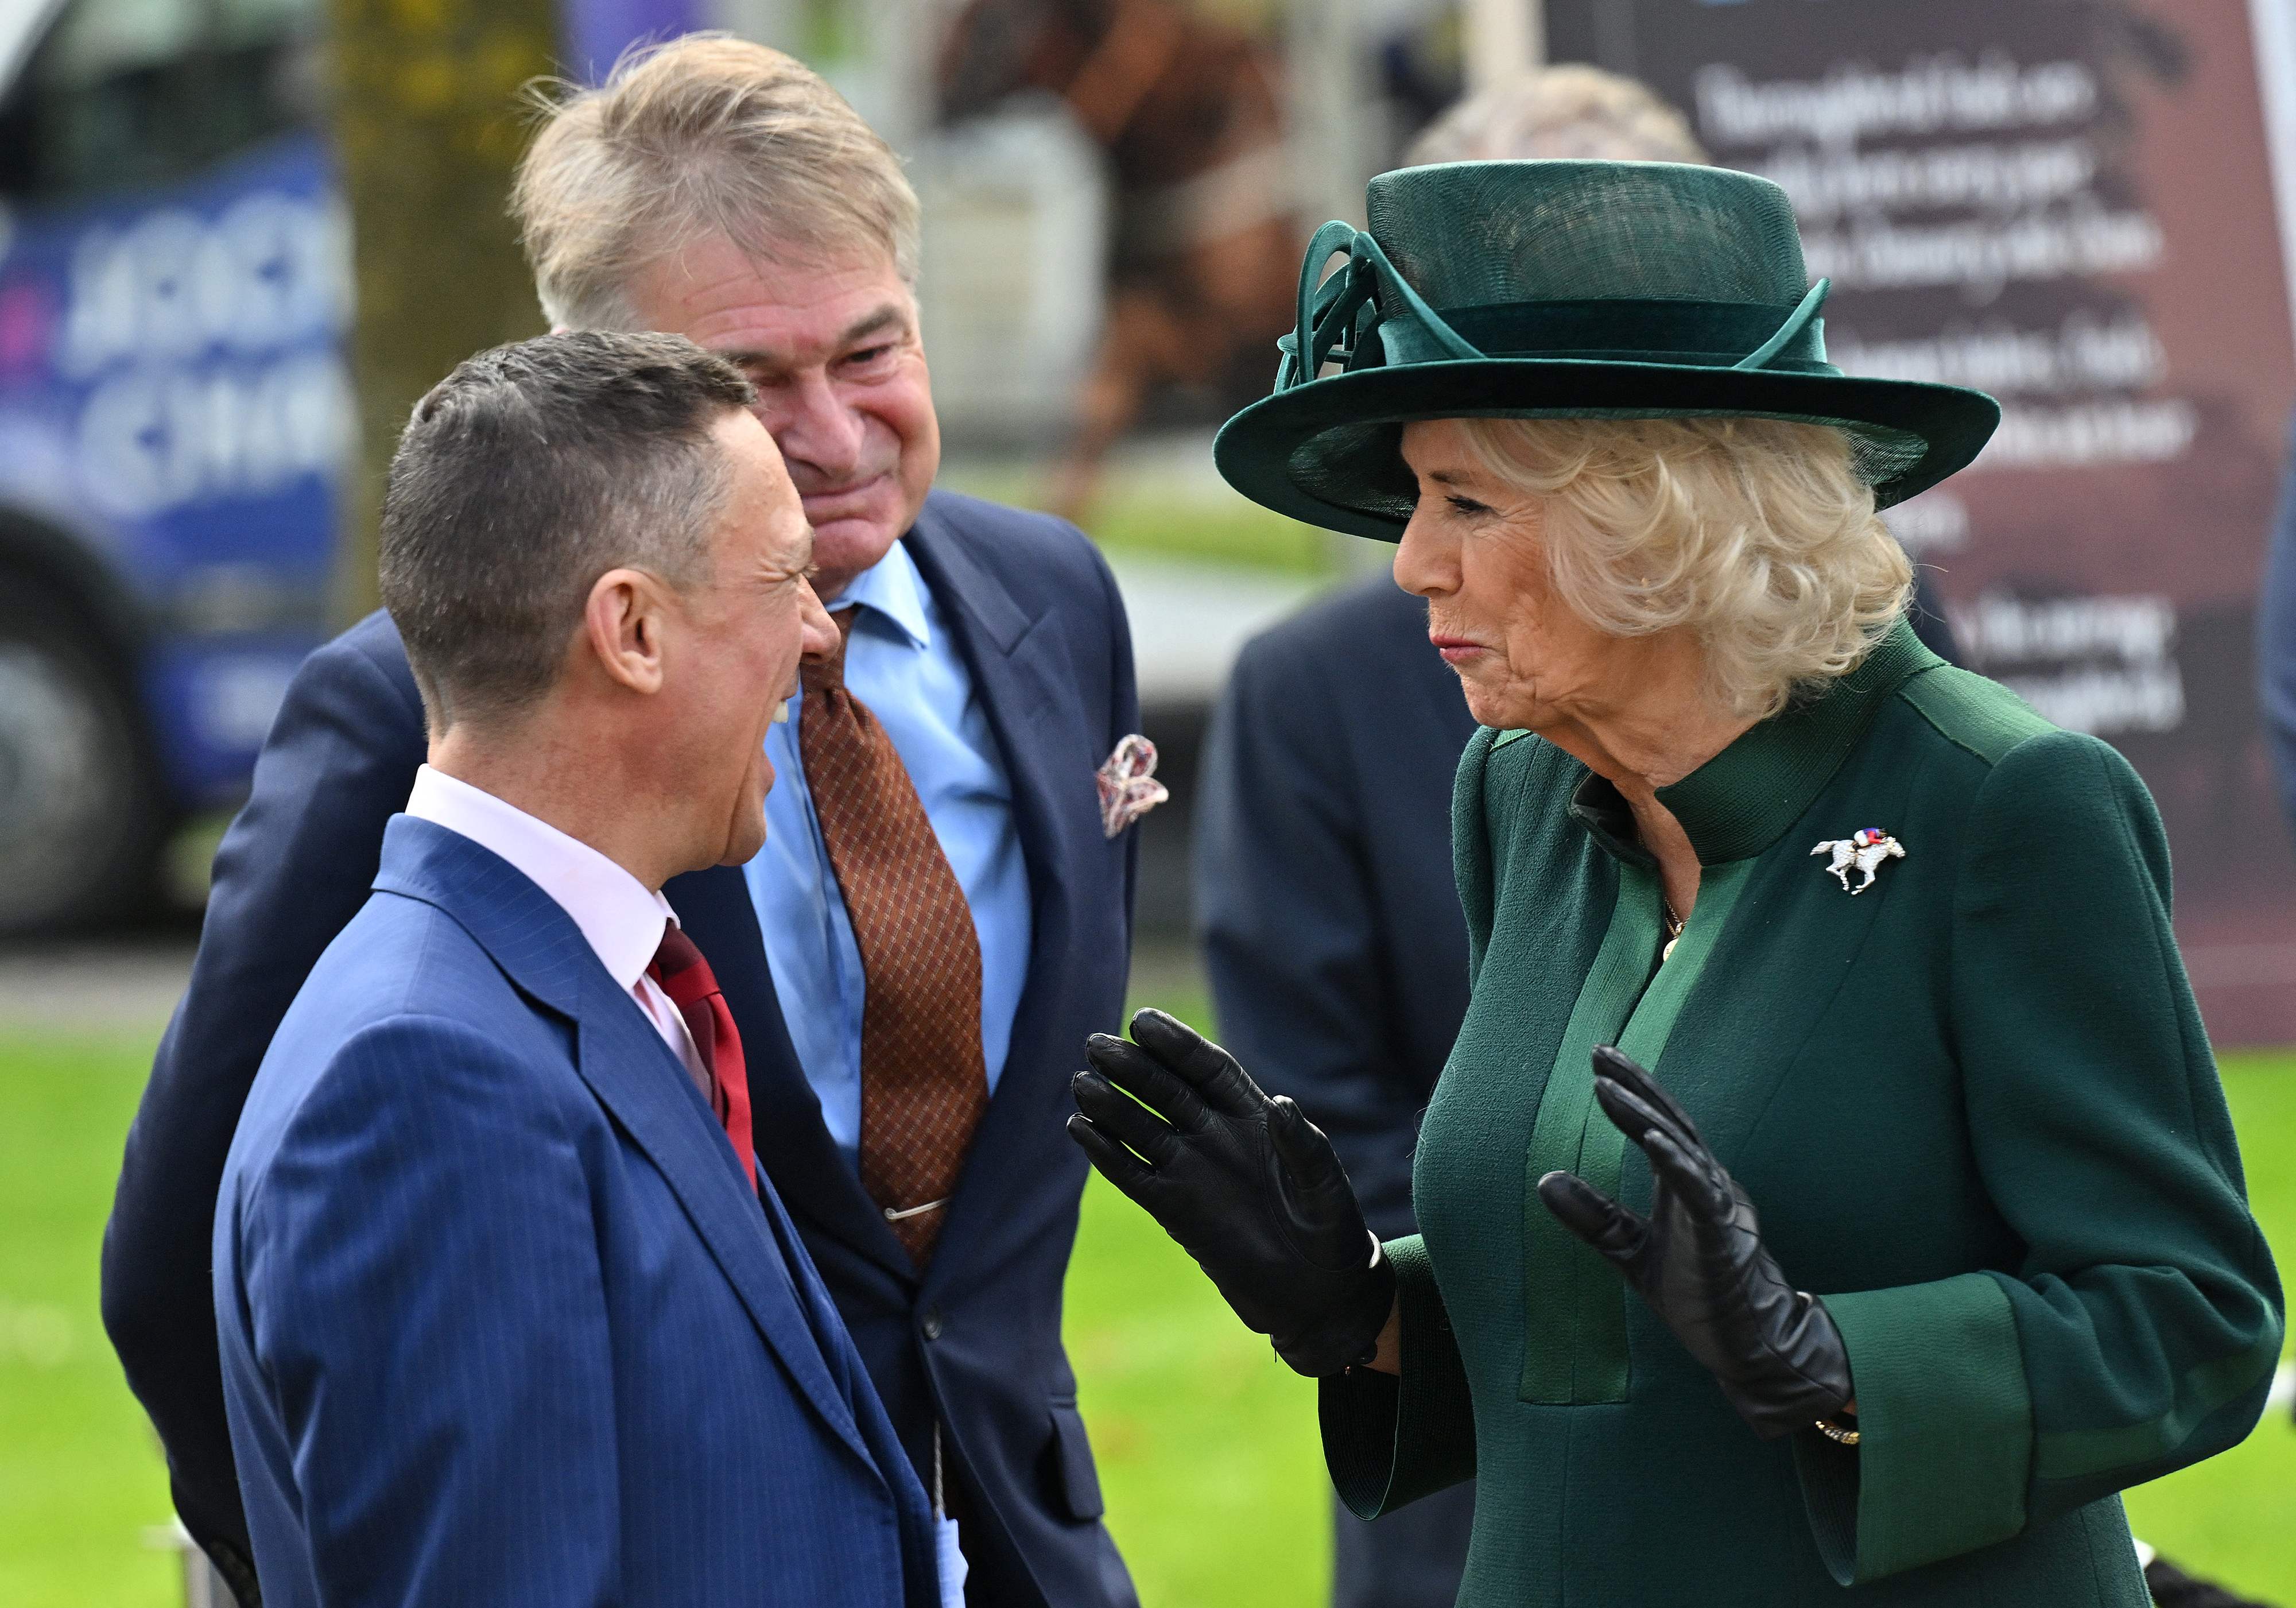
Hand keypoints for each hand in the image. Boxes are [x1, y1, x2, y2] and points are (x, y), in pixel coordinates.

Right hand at [1067, 1009, 1394, 1376]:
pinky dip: (1106, 1153)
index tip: (1143, 1022)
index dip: (1176, 1044)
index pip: (1208, 1068)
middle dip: (1133, 1067)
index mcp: (1254, 1116)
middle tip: (1096, 1044)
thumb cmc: (1329, 1231)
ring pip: (1142, 1128)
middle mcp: (1215, 1136)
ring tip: (1081, 1082)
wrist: (1314, 1295)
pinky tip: (1080, 1129)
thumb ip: (1304, 1145)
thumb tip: (1280, 1103)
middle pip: (1166, 1090)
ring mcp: (1191, 1170)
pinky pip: (1133, 1175)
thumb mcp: (1325, 1186)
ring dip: (1111, 1106)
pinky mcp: (1173, 1209)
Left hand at [1537, 1046, 1853, 1438]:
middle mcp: (1706, 1185)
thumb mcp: (1631, 1251)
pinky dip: (1675, 1161)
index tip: (1598, 1063)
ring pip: (1682, 1147)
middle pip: (1670, 1121)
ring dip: (1644, 1114)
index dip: (1631, 1093)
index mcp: (1687, 1186)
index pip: (1657, 1126)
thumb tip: (1544, 1179)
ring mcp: (1718, 1207)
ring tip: (1608, 1087)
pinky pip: (1699, 1190)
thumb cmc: (1698, 1295)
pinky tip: (1649, 1137)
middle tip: (1600, 1052)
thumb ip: (1593, 1218)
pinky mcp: (1722, 1236)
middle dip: (1636, 1085)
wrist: (1748, 1346)